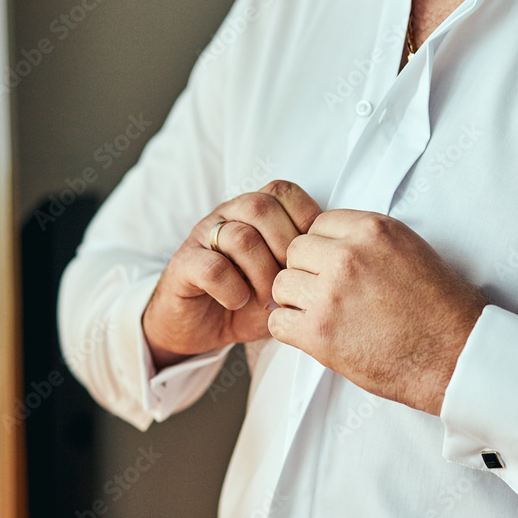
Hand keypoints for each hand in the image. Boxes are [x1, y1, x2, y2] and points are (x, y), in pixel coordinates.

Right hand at [143, 180, 321, 368]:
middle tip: (290, 283)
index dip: (303, 220)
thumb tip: (334, 260)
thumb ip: (304, 263)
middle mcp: (228, 215)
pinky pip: (212, 266)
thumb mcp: (283, 281)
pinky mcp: (183, 264)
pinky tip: (238, 301)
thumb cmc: (245, 300)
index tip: (310, 258)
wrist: (197, 326)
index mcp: (254, 211)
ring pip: (240, 236)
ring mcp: (202, 236)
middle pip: (261, 207)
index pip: (283, 191)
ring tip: (266, 299)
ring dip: (261, 274)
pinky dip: (232, 288)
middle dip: (284, 248)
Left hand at [269, 210, 486, 414]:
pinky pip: (278, 322)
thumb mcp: (409, 249)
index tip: (333, 267)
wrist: (456, 354)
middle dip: (306, 271)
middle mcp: (348, 256)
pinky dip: (290, 330)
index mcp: (372, 230)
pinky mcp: (320, 333)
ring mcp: (331, 294)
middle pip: (295, 251)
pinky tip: (312, 334)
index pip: (318, 224)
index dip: (323, 248)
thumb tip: (332, 243)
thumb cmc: (439, 307)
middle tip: (325, 293)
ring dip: (295, 300)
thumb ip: (367, 241)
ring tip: (321, 315)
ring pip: (281, 285)